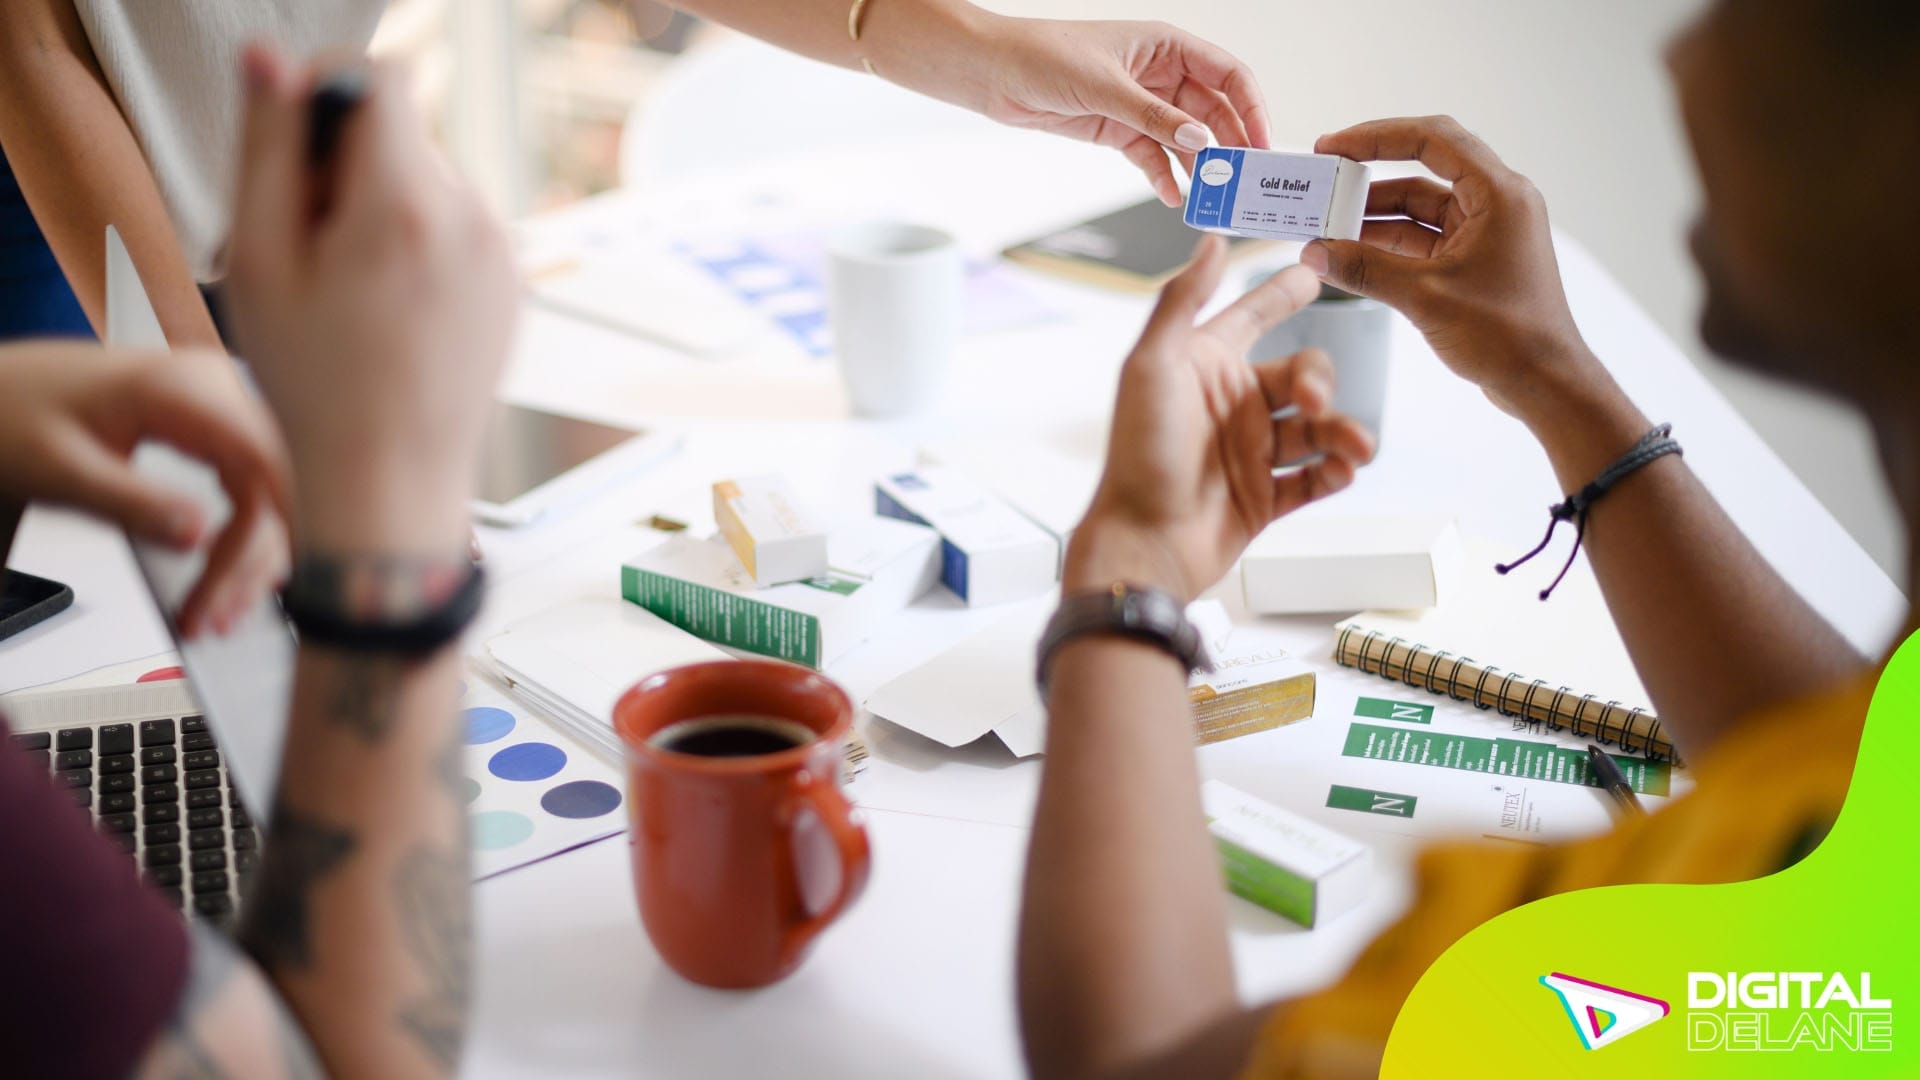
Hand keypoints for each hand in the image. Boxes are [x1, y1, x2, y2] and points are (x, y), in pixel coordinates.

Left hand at [0, 342, 290, 634]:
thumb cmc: (13, 412)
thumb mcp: (62, 467)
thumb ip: (132, 502)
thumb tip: (198, 537)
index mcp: (181, 387)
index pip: (257, 464)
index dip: (260, 532)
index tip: (236, 589)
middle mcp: (215, 388)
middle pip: (273, 482)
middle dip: (254, 556)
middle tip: (220, 615)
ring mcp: (221, 405)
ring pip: (271, 489)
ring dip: (255, 553)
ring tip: (222, 609)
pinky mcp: (216, 426)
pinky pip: (253, 483)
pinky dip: (246, 532)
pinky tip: (237, 571)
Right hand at [224, 48, 515, 555]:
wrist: (391, 480)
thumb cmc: (317, 387)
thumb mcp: (259, 259)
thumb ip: (268, 146)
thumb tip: (272, 61)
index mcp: (406, 204)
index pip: (382, 76)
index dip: (327, 92)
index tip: (296, 143)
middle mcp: (471, 219)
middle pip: (402, 135)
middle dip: (346, 166)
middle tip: (304, 243)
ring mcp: (501, 253)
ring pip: (428, 183)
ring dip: (380, 208)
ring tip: (343, 287)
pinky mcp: (512, 282)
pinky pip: (456, 229)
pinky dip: (417, 246)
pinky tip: (385, 307)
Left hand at [895, 13, 1269, 207]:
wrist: (994, 74)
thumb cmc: (1044, 56)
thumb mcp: (1106, 87)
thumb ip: (1154, 117)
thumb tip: (1199, 141)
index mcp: (1168, 46)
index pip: (1228, 74)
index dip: (1251, 107)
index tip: (1262, 143)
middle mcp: (1161, 74)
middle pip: (1212, 111)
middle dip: (1230, 145)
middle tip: (1242, 180)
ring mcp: (1142, 104)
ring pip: (1185, 138)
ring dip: (1199, 166)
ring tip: (1211, 197)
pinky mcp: (1119, 130)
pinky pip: (1154, 156)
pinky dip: (1165, 176)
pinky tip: (1173, 196)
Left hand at [1066, 239, 1375, 601]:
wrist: (1145, 541)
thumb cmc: (1140, 454)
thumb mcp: (1152, 366)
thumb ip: (1182, 301)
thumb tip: (1211, 241)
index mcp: (1204, 369)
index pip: (1250, 318)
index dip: (1280, 294)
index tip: (1313, 271)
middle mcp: (1230, 406)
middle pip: (1300, 375)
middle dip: (1320, 383)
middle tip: (1313, 403)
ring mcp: (1248, 453)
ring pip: (1315, 430)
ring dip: (1342, 433)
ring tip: (1355, 448)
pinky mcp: (1263, 499)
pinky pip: (1313, 480)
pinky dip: (1334, 474)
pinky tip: (1342, 472)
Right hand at [1298, 116, 1601, 422]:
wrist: (1544, 383)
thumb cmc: (1507, 336)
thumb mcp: (1425, 298)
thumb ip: (1365, 270)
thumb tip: (1315, 254)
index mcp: (1498, 194)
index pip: (1432, 140)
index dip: (1377, 136)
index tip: (1334, 147)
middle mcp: (1496, 203)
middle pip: (1423, 169)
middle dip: (1369, 176)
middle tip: (1325, 180)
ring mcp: (1485, 231)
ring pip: (1419, 207)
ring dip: (1373, 216)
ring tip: (1327, 226)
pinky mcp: (1474, 259)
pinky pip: (1424, 238)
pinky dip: (1388, 244)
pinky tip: (1351, 254)